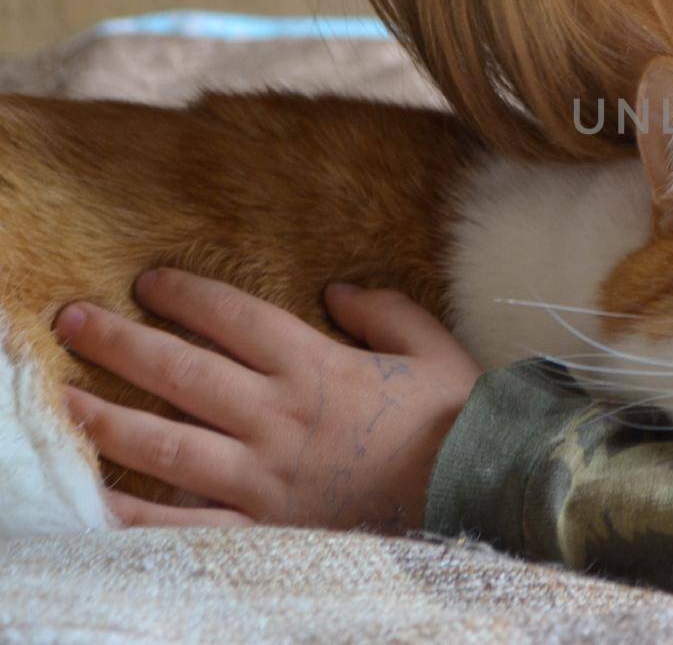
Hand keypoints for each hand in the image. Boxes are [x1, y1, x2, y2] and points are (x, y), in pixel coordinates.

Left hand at [52, 269, 482, 534]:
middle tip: (74, 321)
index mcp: (316, 367)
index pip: (233, 318)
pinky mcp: (265, 524)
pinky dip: (138, 514)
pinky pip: (187, 523)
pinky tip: (95, 498)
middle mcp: (278, 416)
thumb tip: (336, 289)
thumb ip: (383, 309)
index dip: (186, 295)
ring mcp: (264, 475)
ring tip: (65, 399)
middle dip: (122, 343)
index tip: (149, 281)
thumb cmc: (456, 417)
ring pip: (168, 443)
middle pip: (182, 372)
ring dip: (109, 418)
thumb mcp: (432, 345)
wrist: (475, 490)